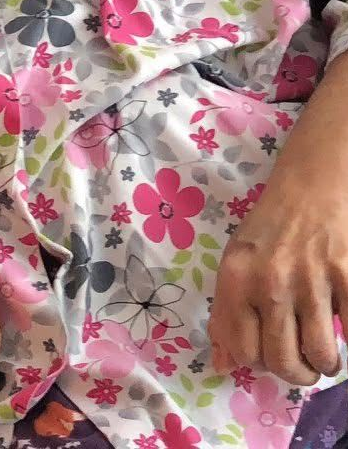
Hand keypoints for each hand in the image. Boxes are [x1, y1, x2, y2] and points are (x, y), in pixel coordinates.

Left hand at [209, 170, 347, 384]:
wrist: (310, 185)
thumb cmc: (269, 228)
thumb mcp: (235, 261)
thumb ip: (226, 313)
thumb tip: (223, 365)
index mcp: (236, 279)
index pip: (243, 351)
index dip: (260, 364)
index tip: (270, 356)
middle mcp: (269, 282)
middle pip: (283, 362)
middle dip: (297, 374)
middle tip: (303, 363)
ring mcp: (311, 280)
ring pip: (320, 357)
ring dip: (326, 363)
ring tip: (324, 349)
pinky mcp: (347, 277)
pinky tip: (342, 325)